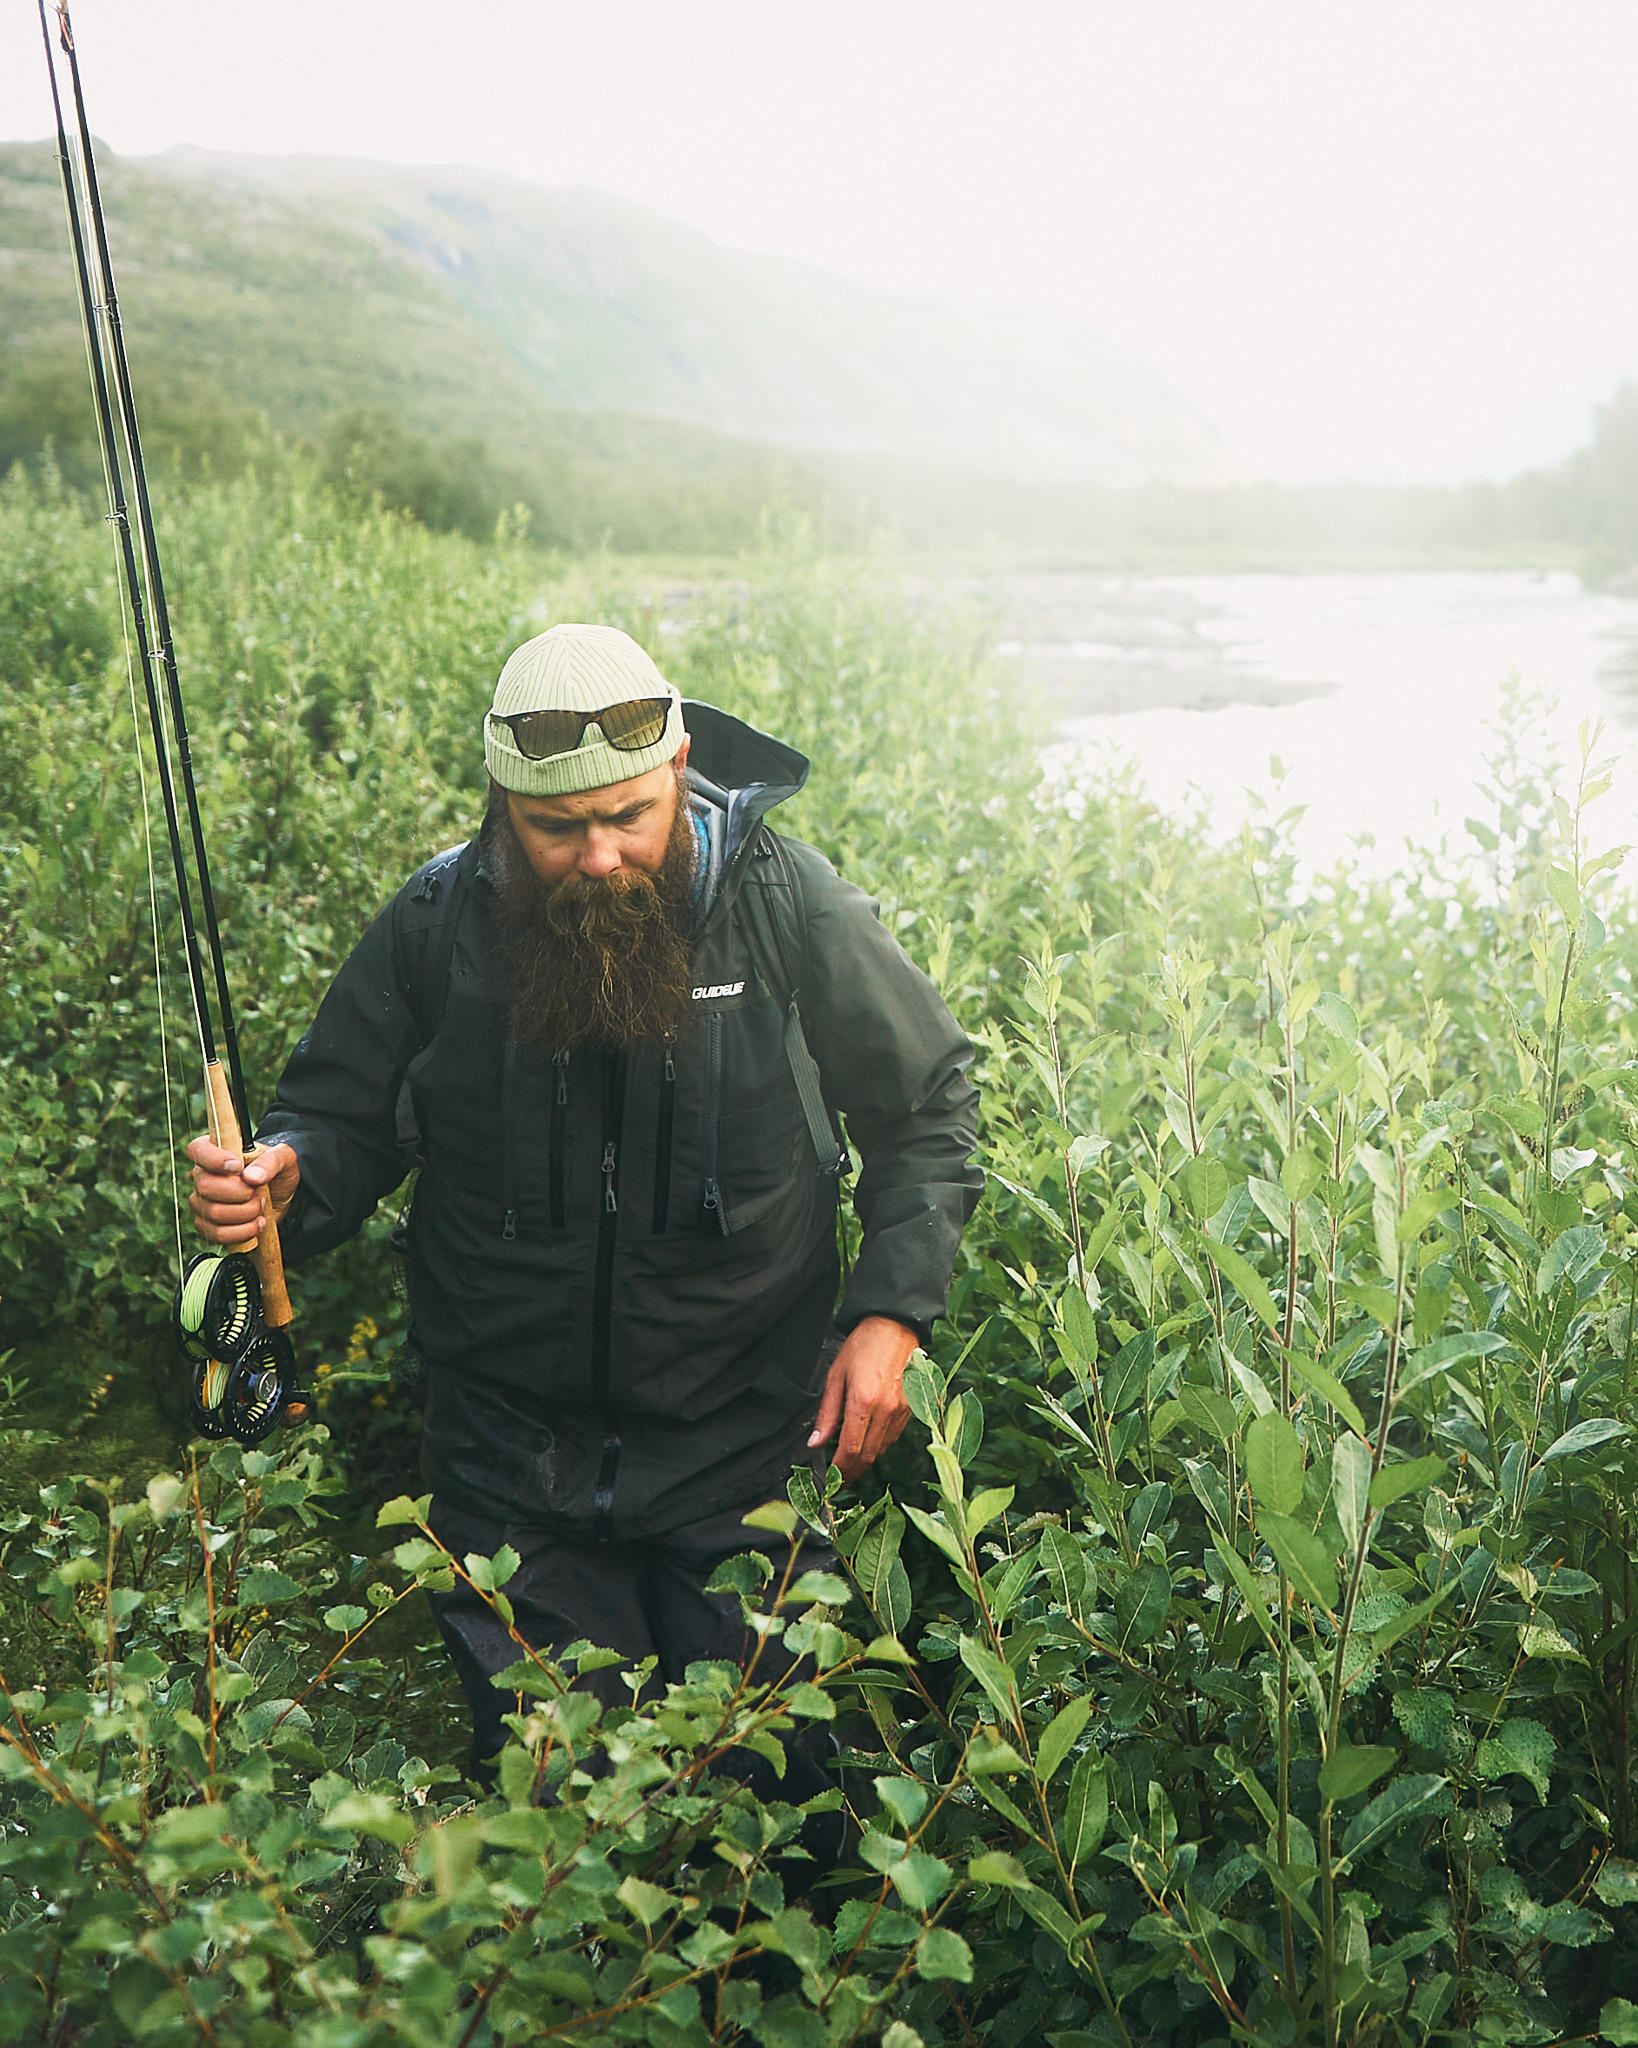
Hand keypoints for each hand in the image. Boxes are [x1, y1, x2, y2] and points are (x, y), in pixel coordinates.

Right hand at [186, 1134, 299, 1245]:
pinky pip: (217, 1234)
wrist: (281, 1198)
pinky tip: (256, 1223)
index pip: (198, 1149)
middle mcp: (203, 1175)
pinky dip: (243, 1232)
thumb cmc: (277, 1172)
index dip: (214, 1160)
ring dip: (246, 1213)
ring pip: (213, 1213)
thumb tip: (251, 1177)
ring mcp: (202, 1202)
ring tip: (260, 1206)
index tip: (238, 1167)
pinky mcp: (207, 1225)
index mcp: (217, 1150)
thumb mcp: (284, 1159)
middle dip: (240, 1193)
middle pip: (206, 1187)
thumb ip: (270, 1162)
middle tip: (257, 1192)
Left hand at [807, 1315, 919, 1482]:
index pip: (850, 1449)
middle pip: (868, 1456)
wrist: (895, 1327)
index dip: (839, 1470)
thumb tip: (816, 1443)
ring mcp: (901, 1411)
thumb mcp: (835, 1376)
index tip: (830, 1480)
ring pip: (882, 1450)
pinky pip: (893, 1438)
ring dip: (865, 1462)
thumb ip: (826, 1414)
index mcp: (863, 1401)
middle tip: (838, 1482)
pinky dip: (878, 1447)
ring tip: (849, 1467)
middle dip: (851, 1473)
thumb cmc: (863, 1347)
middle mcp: (885, 1410)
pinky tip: (867, 1445)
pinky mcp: (911, 1409)